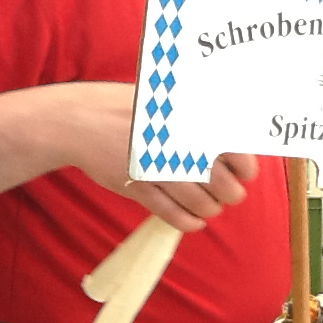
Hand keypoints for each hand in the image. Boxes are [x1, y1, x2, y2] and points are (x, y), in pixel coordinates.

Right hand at [0, 81, 256, 230]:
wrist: (76, 120)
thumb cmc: (126, 110)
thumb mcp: (164, 100)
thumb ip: (195, 118)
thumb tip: (232, 142)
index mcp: (186, 117)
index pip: (233, 148)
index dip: (245, 167)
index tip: (245, 173)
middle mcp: (175, 142)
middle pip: (222, 183)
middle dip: (230, 194)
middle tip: (229, 194)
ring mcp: (156, 166)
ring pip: (200, 203)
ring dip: (209, 209)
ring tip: (208, 206)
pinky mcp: (138, 186)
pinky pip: (172, 215)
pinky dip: (188, 222)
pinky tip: (193, 220)